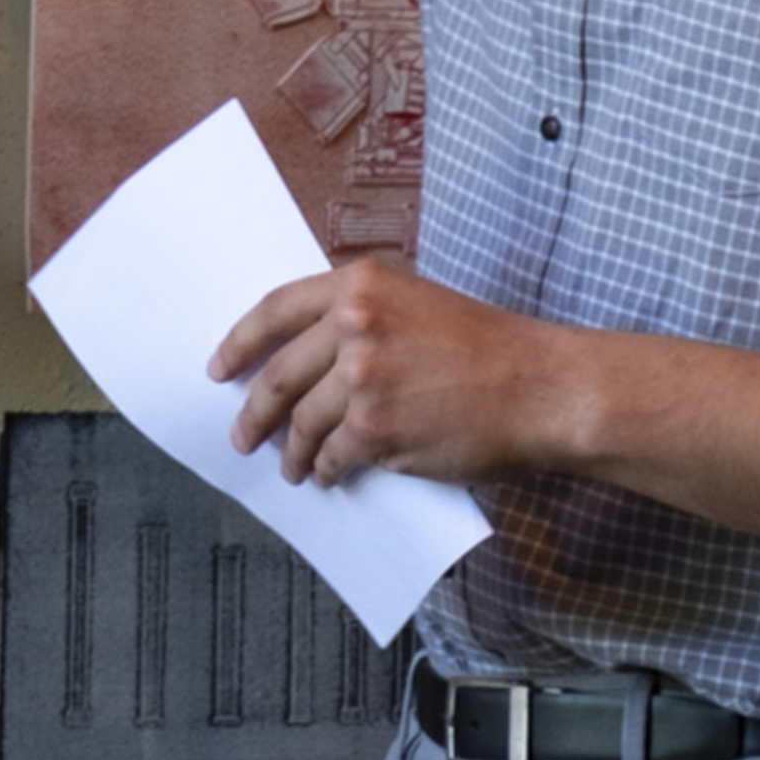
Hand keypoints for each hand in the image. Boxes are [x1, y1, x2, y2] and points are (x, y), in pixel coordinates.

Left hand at [210, 256, 571, 488]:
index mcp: (358, 284)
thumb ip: (358, 315)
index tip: (220, 368)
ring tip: (292, 467)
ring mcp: (361, 379)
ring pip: (303, 422)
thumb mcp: (414, 302)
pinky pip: (335, 454)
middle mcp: (352, 325)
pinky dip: (328, 469)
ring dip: (292, 451)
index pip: (274, 310)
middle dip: (254, 412)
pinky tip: (330, 475)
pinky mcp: (377, 429)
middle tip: (242, 434)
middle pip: (278, 375)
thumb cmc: (486, 346)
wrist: (540, 387)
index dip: (239, 342)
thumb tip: (304, 357)